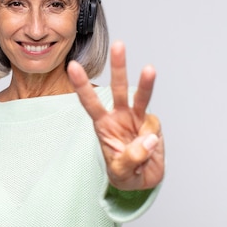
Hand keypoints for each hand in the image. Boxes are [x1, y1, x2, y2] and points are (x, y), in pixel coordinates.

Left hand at [67, 41, 164, 190]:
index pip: (90, 102)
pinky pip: (153, 126)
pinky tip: (148, 151)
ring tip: (149, 69)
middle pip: (118, 88)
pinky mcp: (152, 125)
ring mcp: (137, 118)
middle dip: (118, 66)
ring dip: (145, 82)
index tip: (73, 66)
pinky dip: (152, 138)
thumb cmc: (124, 174)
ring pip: (141, 96)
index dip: (82, 85)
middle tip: (118, 45)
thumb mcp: (121, 173)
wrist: (143, 181)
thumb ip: (131, 158)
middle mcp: (119, 116)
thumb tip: (148, 139)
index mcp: (103, 125)